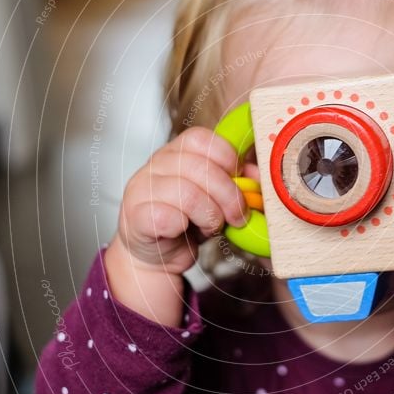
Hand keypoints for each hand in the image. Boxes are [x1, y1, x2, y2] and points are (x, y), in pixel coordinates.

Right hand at [104, 127, 248, 325]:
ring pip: (187, 192)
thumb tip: (257, 177)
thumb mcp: (216, 197)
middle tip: (238, 215)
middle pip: (200, 167)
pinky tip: (186, 231)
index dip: (228, 158)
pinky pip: (167, 216)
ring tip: (213, 226)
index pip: (202, 139)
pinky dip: (185, 227)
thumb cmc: (186, 221)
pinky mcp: (136, 216)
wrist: (155, 254)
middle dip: (229, 194)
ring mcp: (142, 188)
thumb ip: (236, 182)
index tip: (240, 180)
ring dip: (210, 214)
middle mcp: (156, 164)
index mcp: (177, 152)